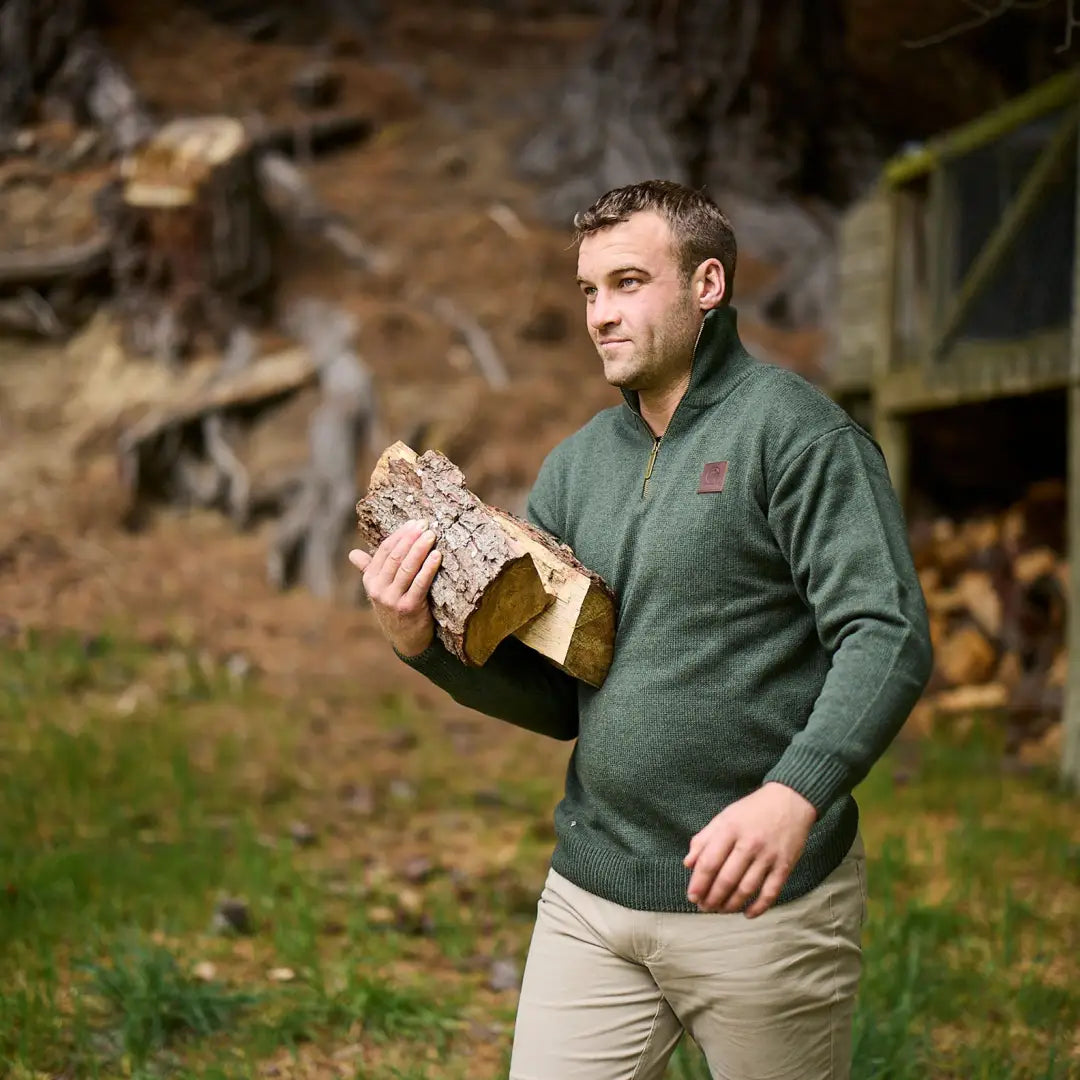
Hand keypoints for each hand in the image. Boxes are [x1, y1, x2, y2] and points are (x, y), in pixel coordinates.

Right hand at [348, 520, 441, 656]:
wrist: (405, 639)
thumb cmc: (395, 607)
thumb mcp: (380, 589)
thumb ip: (369, 569)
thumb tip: (352, 554)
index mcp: (370, 580)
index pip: (384, 550)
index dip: (400, 535)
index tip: (414, 523)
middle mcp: (378, 589)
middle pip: (395, 557)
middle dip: (411, 538)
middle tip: (425, 525)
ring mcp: (393, 599)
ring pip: (407, 568)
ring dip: (420, 549)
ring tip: (431, 535)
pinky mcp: (409, 607)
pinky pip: (420, 584)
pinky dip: (429, 568)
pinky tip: (437, 556)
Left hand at [684, 782, 816, 917]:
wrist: (790, 800)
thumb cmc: (752, 810)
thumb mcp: (725, 817)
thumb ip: (704, 839)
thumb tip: (688, 863)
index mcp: (730, 829)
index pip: (709, 862)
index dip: (699, 883)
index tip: (692, 896)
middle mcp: (749, 843)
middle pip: (726, 879)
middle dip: (712, 898)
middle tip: (705, 907)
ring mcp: (768, 856)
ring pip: (746, 889)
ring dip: (731, 905)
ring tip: (721, 910)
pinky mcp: (785, 865)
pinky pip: (771, 892)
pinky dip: (758, 907)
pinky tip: (747, 914)